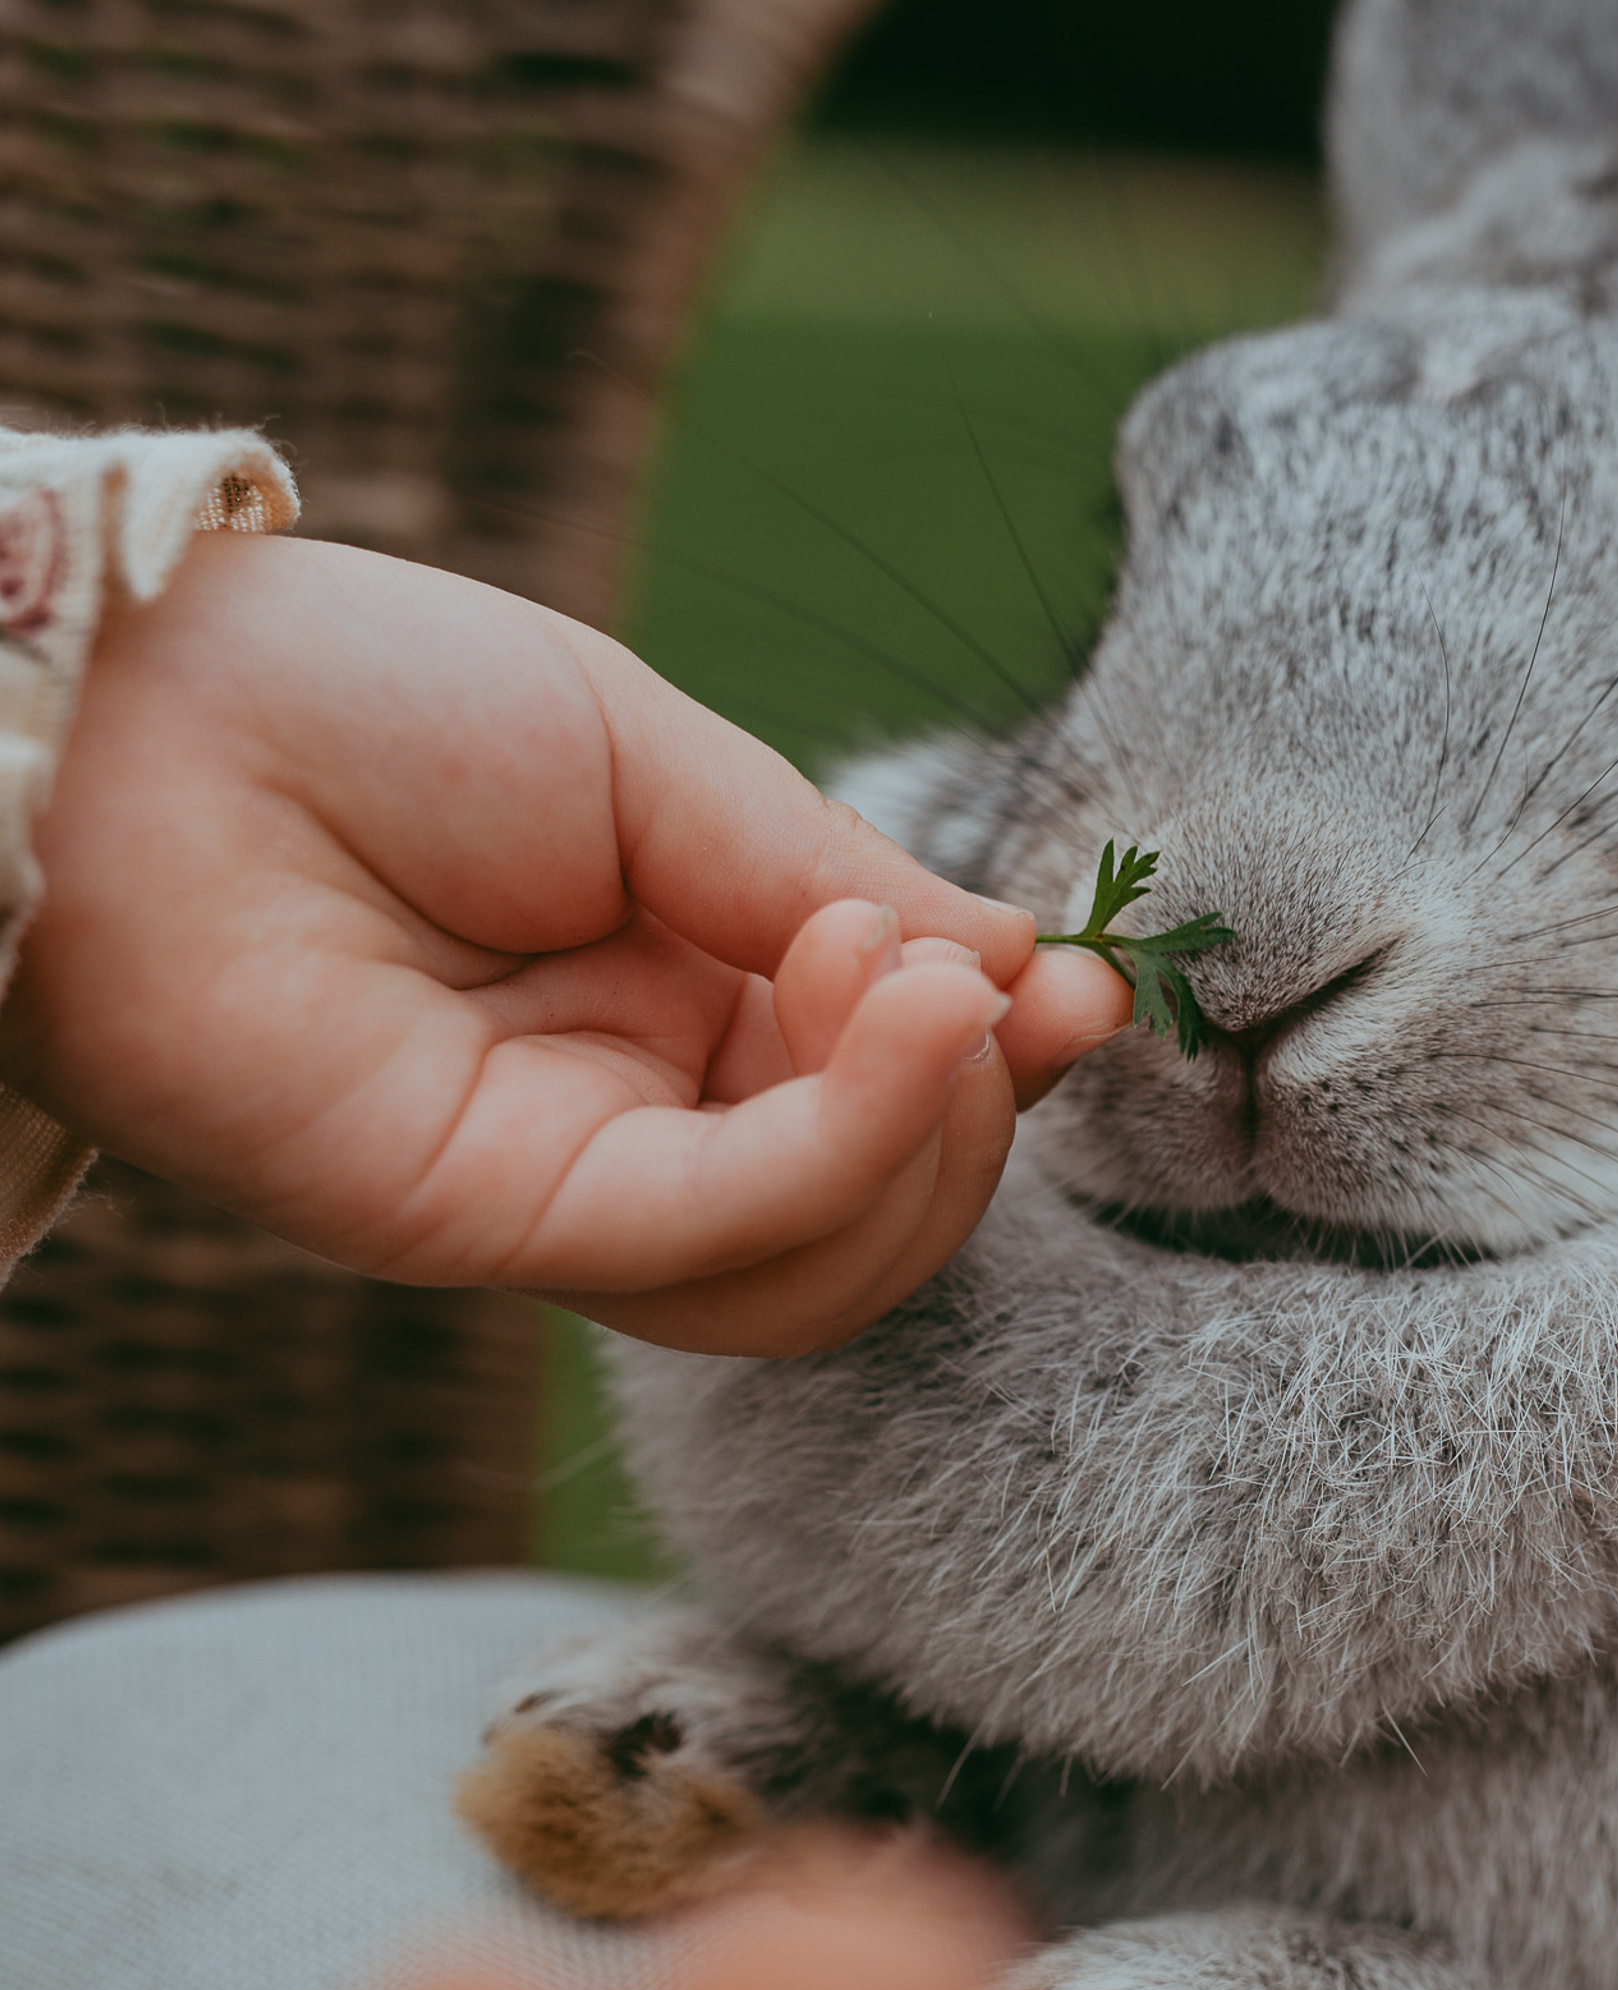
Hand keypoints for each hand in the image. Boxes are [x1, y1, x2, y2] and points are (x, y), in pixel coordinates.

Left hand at [0, 535, 1130, 1354]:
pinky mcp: (508, 1227)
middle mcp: (642, 1120)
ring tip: (917, 979)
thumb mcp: (655, 760)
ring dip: (925, 1136)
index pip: (885, 1101)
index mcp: (682, 1007)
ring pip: (824, 1271)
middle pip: (880, 1212)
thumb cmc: (365, 702)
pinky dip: (849, 1142)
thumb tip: (1017, 968)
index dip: (1001, 1063)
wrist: (140, 711)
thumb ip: (829, 879)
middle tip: (966, 969)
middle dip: (971, 1105)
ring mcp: (576, 1186)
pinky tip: (906, 1016)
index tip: (1089, 988)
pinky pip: (727, 1237)